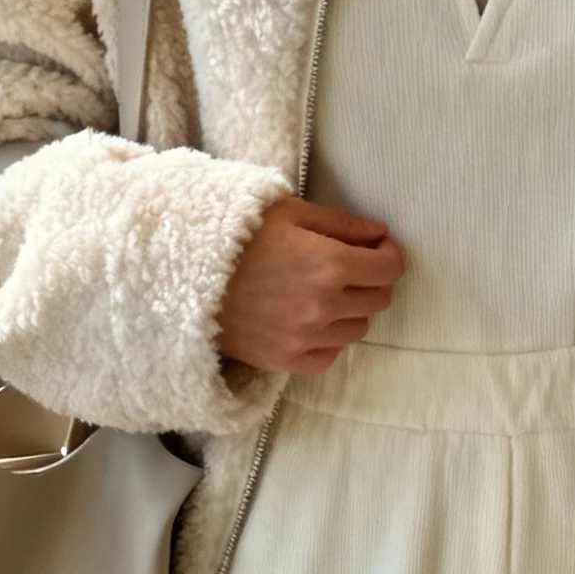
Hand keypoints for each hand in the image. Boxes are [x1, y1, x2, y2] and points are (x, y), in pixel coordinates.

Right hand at [218, 197, 404, 376]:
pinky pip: (330, 356)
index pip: (388, 269)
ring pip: (357, 329)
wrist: (186, 274)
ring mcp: (305, 337)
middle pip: (378, 300)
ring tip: (326, 294)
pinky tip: (311, 321)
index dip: (388, 255)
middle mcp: (324, 305)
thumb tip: (379, 234)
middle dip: (373, 281)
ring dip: (351, 311)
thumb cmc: (238, 235)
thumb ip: (342, 223)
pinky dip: (329, 340)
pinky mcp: (285, 360)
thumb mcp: (291, 212)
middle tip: (352, 269)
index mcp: (330, 264)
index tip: (377, 249)